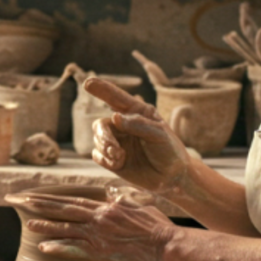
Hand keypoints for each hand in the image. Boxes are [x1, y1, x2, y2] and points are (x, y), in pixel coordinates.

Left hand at [15, 189, 177, 260]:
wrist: (167, 246)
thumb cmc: (157, 227)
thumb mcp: (139, 206)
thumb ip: (122, 199)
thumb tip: (112, 192)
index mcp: (105, 207)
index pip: (71, 200)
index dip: (49, 197)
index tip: (31, 195)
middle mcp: (98, 218)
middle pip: (61, 209)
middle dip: (36, 204)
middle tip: (16, 200)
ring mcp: (98, 235)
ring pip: (65, 228)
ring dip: (44, 226)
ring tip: (26, 223)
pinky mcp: (102, 253)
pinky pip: (75, 250)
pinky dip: (59, 248)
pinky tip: (44, 248)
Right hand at [85, 78, 191, 194]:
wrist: (173, 177)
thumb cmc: (170, 150)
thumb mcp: (159, 134)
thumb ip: (138, 125)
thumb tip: (114, 117)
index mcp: (136, 113)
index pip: (116, 98)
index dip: (102, 89)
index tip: (88, 83)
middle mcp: (123, 125)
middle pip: (101, 124)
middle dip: (103, 136)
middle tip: (113, 148)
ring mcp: (117, 142)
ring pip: (97, 140)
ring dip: (105, 148)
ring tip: (120, 157)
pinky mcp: (113, 159)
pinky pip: (97, 156)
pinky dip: (104, 159)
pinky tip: (118, 163)